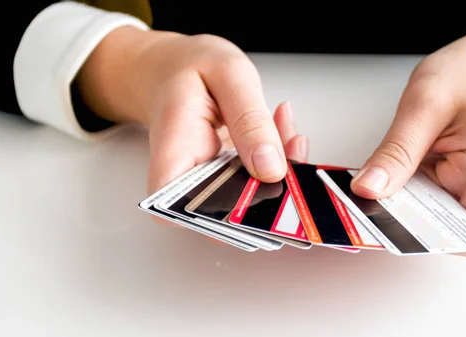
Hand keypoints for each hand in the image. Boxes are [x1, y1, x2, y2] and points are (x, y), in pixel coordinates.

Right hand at [76, 27, 307, 218]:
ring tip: (283, 123)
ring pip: (254, 199)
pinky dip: (279, 157)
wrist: (176, 67)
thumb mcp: (227, 75)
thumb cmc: (189, 68)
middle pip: (231, 213)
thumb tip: (270, 169)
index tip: (266, 187)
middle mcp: (187, 180)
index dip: (228, 216)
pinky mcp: (229, 179)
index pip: (184, 213)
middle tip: (292, 143)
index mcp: (173, 155)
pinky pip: (260, 181)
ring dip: (282, 167)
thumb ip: (250, 120)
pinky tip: (280, 126)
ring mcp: (209, 183)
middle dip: (273, 184)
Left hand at [350, 25, 465, 256]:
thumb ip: (397, 150)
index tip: (399, 227)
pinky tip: (371, 181)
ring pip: (421, 218)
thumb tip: (367, 190)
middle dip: (401, 226)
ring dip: (391, 210)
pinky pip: (413, 198)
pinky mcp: (439, 181)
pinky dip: (391, 192)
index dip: (442, 241)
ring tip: (360, 195)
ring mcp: (457, 187)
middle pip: (443, 232)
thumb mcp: (426, 104)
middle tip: (363, 208)